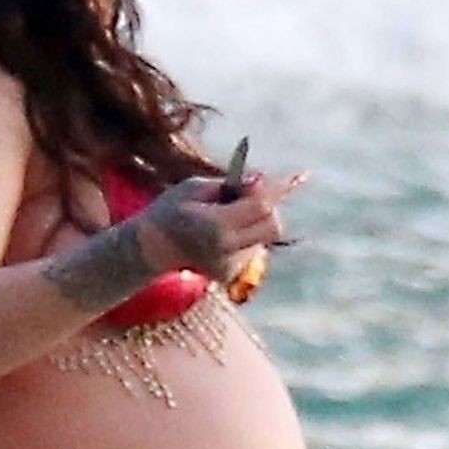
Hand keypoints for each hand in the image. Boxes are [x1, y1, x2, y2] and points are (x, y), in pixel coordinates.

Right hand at [136, 169, 308, 282]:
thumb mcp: (194, 187)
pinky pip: (252, 248)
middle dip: (269, 208)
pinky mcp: (231, 273)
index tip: (296, 175)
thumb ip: (230, 183)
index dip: (276, 189)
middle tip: (248, 197)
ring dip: (255, 221)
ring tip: (226, 216)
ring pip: (264, 237)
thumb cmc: (172, 210)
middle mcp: (226, 249)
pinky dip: (244, 235)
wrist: (153, 248)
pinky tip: (221, 233)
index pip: (261, 205)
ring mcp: (230, 265)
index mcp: (216, 226)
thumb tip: (261, 179)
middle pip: (273, 226)